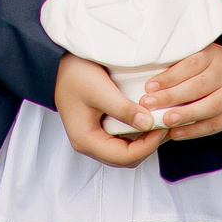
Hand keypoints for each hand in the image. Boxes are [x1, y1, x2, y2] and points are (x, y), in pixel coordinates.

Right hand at [55, 54, 169, 167]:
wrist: (56, 64)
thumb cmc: (73, 75)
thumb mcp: (99, 89)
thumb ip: (123, 109)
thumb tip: (148, 124)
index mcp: (86, 140)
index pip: (124, 157)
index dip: (148, 145)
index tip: (162, 125)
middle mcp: (89, 144)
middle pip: (126, 157)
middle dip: (149, 145)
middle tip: (164, 124)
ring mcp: (94, 137)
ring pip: (126, 150)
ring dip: (144, 139)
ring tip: (159, 121)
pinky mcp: (98, 128)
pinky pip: (122, 138)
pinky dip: (137, 132)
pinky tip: (147, 118)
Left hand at [136, 42, 221, 139]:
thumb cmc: (213, 70)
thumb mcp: (202, 58)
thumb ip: (179, 65)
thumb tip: (145, 80)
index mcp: (212, 56)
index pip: (192, 64)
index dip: (170, 76)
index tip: (149, 86)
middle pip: (199, 85)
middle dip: (172, 96)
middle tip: (148, 104)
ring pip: (211, 105)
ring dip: (186, 114)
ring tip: (165, 120)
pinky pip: (216, 124)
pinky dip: (195, 130)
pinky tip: (177, 133)